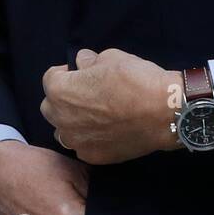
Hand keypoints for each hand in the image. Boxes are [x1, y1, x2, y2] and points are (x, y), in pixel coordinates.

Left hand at [40, 48, 183, 164]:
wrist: (163, 112)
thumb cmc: (134, 79)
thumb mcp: (111, 57)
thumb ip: (90, 61)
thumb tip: (83, 63)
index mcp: (60, 91)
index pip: (51, 78)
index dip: (68, 73)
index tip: (83, 73)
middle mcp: (61, 119)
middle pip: (52, 106)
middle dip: (65, 99)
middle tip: (89, 93)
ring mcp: (76, 141)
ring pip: (64, 130)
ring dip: (73, 121)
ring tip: (98, 115)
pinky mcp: (93, 157)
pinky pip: (83, 146)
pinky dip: (91, 138)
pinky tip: (109, 130)